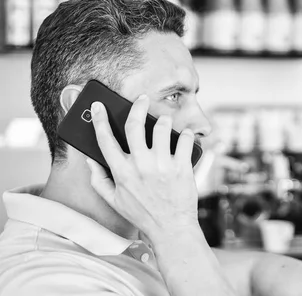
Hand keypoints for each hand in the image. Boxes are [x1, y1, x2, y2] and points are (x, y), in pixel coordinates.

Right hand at [86, 95, 198, 239]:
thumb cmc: (142, 214)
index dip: (100, 119)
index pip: (105, 139)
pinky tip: (185, 136)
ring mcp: (162, 165)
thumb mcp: (114, 200)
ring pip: (162, 127)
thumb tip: (90, 160)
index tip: (98, 105)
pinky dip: (186, 134)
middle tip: (142, 99)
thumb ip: (99, 180)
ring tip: (165, 123)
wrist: (171, 228)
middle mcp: (140, 165)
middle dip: (137, 106)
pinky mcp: (182, 167)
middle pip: (134, 125)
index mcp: (121, 172)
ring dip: (164, 120)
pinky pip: (185, 139)